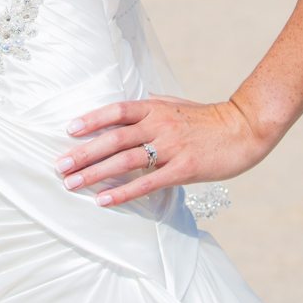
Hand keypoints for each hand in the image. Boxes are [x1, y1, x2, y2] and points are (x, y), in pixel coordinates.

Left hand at [53, 94, 270, 207]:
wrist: (243, 129)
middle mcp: (159, 124)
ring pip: (125, 160)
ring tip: (73, 184)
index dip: (91, 119)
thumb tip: (134, 102)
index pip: (116, 110)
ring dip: (95, 173)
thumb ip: (153, 104)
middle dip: (83, 153)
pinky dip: (122, 192)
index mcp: (155, 107)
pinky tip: (104, 200)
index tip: (68, 130)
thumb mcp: (177, 103)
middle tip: (59, 165)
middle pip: (113, 138)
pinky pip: (147, 182)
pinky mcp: (183, 169)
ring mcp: (170, 147)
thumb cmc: (208, 118)